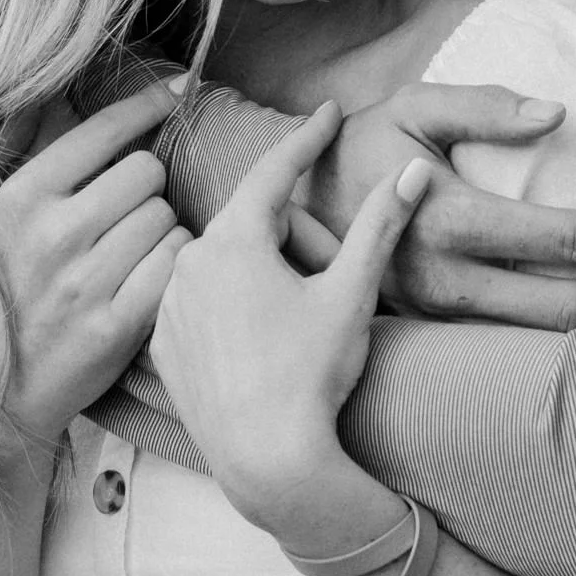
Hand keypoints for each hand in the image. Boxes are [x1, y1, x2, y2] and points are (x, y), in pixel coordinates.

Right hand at [0, 78, 190, 451]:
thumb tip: (60, 96)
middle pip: (146, 172)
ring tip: (130, 253)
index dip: (146, 106)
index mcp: (18, 200)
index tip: (176, 92)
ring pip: (167, 218)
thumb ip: (19, 160)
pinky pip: (174, 264)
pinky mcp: (116, 326)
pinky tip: (149, 278)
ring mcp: (85, 283)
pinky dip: (172, 268)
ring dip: (160, 230)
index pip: (101, 132)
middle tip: (127, 213)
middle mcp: (51, 235)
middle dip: (146, 188)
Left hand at [152, 102, 432, 535]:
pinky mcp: (162, 344)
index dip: (307, 139)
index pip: (276, 171)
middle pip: (254, 223)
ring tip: (297, 316)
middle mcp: (190, 261)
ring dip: (261, 269)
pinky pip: (200, 301)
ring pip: (224, 262)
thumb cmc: (310, 376)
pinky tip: (259, 337)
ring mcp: (170, 304)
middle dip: (295, 234)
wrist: (267, 462)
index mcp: (234, 239)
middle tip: (333, 272)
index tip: (329, 113)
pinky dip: (230, 304)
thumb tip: (413, 169)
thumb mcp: (351, 294)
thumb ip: (380, 226)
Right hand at [299, 82, 575, 329]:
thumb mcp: (411, 106)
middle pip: (565, 305)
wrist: (280, 212)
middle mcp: (448, 279)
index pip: (565, 239)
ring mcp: (438, 317)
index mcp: (451, 216)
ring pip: (539, 341)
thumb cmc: (358, 148)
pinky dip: (558, 349)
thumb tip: (557, 115)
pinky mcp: (429, 337)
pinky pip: (506, 351)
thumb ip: (484, 105)